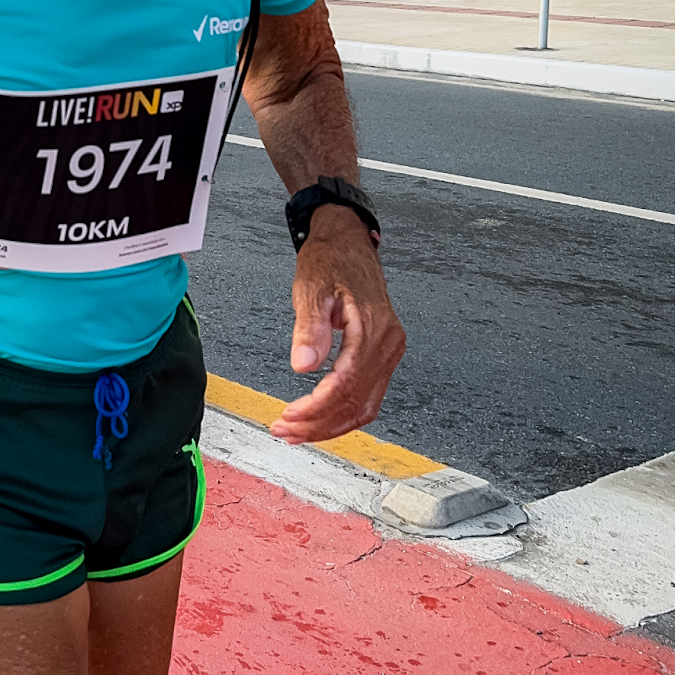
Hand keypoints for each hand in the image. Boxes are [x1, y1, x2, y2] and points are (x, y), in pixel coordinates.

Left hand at [271, 205, 404, 444]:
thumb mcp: (311, 290)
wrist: (347, 243)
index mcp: (374, 330)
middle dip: (320, 424)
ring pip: (365, 405)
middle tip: (286, 432)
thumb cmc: (331, 260)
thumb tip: (303, 365)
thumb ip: (309, 329)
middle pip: (358, 403)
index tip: (289, 416)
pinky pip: (366, 394)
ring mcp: (389, 350)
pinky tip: (318, 418)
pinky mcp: (382, 353)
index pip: (347, 383)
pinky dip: (342, 411)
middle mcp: (388, 344)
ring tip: (297, 431)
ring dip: (331, 425)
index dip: (317, 406)